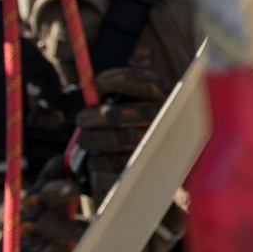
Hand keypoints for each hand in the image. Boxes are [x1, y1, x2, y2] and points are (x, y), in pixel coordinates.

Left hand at [72, 67, 171, 198]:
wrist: (168, 171)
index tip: (98, 82)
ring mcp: (162, 147)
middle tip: (81, 119)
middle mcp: (170, 122)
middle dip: (95, 116)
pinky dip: (100, 160)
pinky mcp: (151, 169)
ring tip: (83, 140)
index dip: (119, 79)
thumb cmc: (148, 132)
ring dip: (94, 139)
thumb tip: (93, 91)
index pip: (147, 83)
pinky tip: (93, 160)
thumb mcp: (145, 109)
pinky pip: (119, 163)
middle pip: (121, 115)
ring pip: (119, 139)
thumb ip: (124, 99)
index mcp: (170, 101)